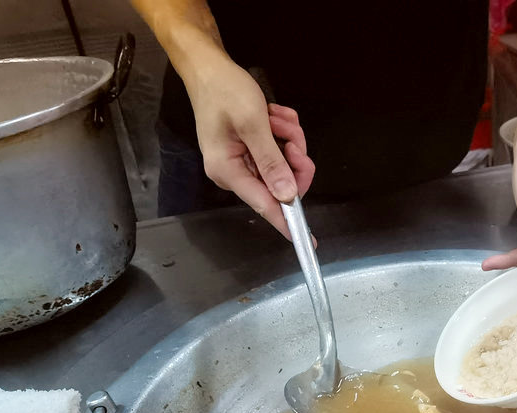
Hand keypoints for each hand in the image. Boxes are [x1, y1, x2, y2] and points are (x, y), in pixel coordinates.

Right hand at [185, 59, 314, 240]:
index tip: (308, 241)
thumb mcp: (253, 125)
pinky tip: (272, 115)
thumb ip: (272, 163)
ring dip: (288, 138)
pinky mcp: (250, 150)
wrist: (209, 67)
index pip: (265, 205)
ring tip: (274, 116)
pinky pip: (278, 150)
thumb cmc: (225, 91)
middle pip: (281, 182)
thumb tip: (286, 196)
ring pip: (284, 164)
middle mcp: (234, 172)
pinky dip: (282, 132)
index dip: (288, 222)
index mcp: (228, 171)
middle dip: (293, 155)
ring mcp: (242, 161)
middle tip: (289, 133)